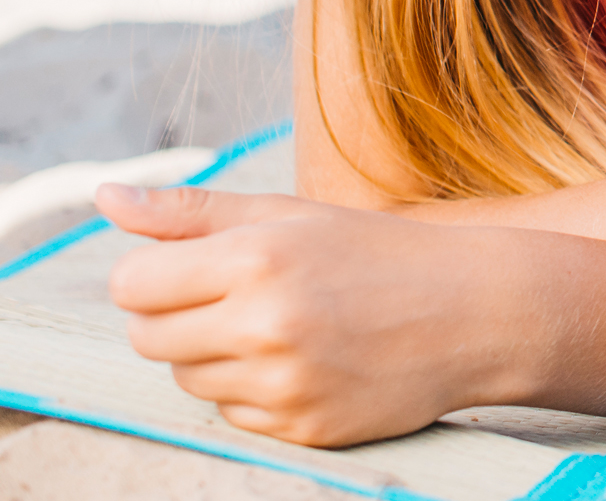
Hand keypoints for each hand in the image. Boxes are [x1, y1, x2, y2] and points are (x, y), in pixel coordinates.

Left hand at [98, 185, 519, 447]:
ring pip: (186, 379)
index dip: (152, 275)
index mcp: (257, 258)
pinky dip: (255, 391)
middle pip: (147, 338)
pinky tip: (307, 361)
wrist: (476, 311)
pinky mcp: (301, 428)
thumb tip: (106, 200)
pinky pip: (232, 415)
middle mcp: (265, 324)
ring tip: (283, 327)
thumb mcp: (291, 215)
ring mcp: (283, 383)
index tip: (190, 269)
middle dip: (176, 316)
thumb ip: (192, 211)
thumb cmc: (378, 253)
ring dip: (216, 355)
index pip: (131, 285)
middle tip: (237, 297)